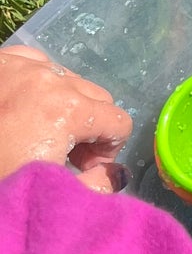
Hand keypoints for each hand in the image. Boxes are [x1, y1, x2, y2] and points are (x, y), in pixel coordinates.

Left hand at [0, 45, 131, 189]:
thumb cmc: (1, 183)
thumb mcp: (52, 192)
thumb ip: (97, 187)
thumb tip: (113, 173)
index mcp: (68, 110)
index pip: (119, 122)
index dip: (108, 151)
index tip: (82, 169)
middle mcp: (48, 78)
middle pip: (97, 97)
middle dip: (89, 126)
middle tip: (62, 154)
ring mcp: (19, 66)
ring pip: (66, 77)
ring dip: (63, 103)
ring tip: (37, 131)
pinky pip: (34, 61)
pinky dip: (36, 80)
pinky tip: (21, 106)